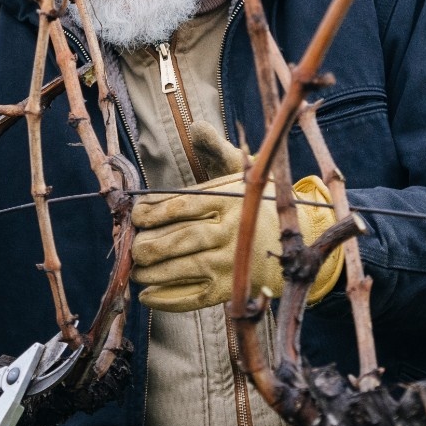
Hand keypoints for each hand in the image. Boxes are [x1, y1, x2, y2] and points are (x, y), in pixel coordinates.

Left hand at [131, 122, 343, 312]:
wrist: (293, 239)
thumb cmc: (255, 202)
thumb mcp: (241, 170)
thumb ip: (215, 149)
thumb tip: (196, 127)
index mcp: (228, 201)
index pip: (179, 205)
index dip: (149, 212)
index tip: (134, 215)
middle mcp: (229, 232)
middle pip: (177, 239)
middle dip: (146, 244)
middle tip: (131, 246)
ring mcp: (229, 264)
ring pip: (180, 268)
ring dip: (150, 271)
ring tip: (135, 268)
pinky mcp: (229, 290)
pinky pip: (192, 298)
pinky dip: (166, 299)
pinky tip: (147, 294)